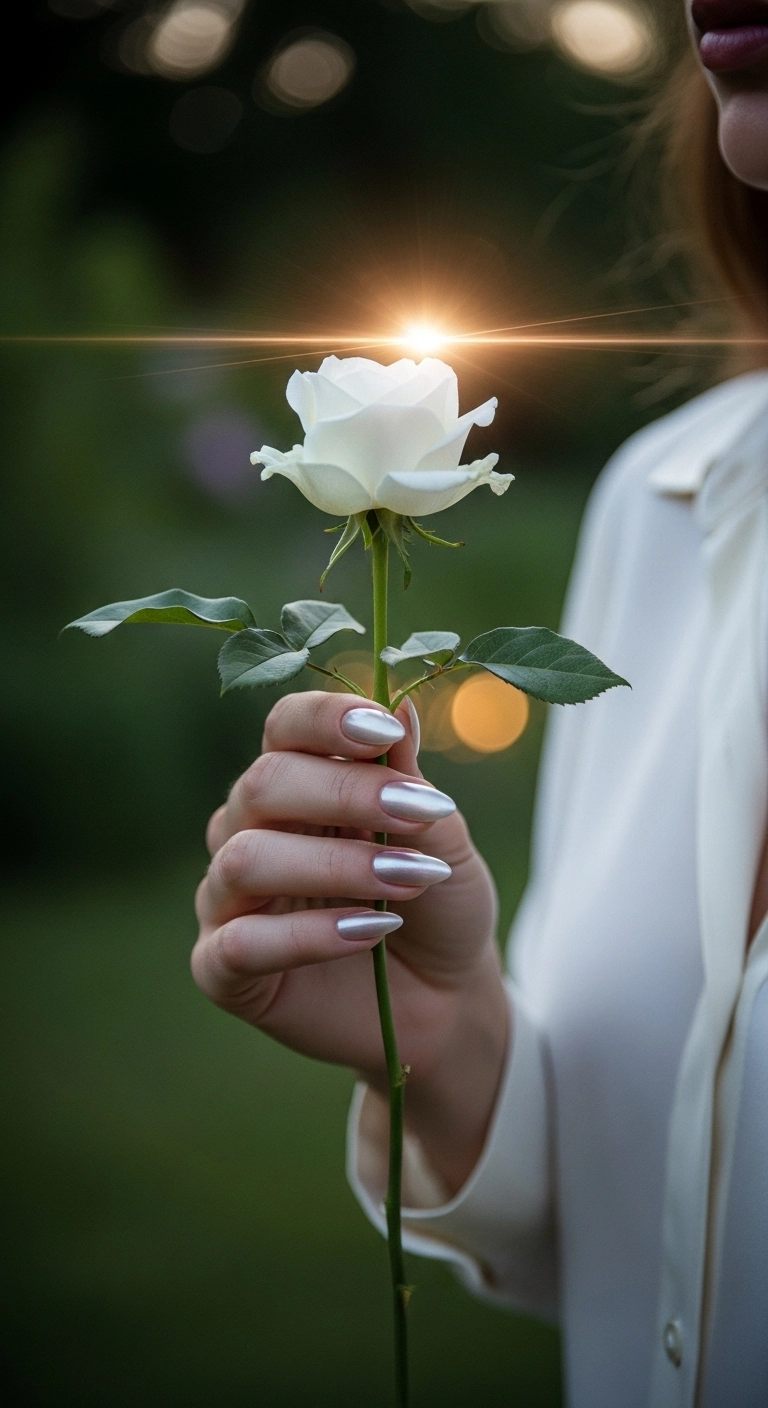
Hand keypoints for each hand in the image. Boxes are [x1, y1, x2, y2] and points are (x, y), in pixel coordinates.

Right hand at [192, 690, 508, 1190]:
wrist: (446, 998)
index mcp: (297, 783)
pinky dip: (308, 934)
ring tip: (407, 880)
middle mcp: (248, 831)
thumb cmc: (437, 904)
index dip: (327, 719)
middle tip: (417, 813)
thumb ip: (410, 779)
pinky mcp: (222, 969)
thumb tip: (399, 704)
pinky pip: (240, 943)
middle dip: (344, 793)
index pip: (284, 727)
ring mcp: (227, 900)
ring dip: (333, 865)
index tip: (386, 732)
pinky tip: (370, 931)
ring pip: (244, 860)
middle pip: (262, 785)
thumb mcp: (443, 839)